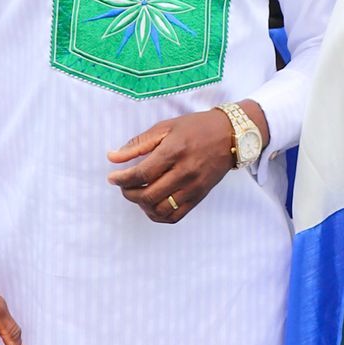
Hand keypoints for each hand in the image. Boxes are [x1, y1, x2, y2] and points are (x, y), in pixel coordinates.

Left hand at [106, 103, 257, 222]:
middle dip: (129, 193)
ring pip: (160, 210)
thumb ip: (138, 144)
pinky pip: (176, 216)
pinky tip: (152, 205)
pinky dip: (159, 215)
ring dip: (143, 206)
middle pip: (148, 195)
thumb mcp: (166, 127)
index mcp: (174, 151)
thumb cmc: (196, 128)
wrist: (231, 136)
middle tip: (124, 185)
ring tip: (139, 194)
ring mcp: (193, 187)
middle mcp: (185, 172)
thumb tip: (112, 157)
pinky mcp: (199, 196)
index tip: (112, 178)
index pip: (141, 174)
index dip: (122, 179)